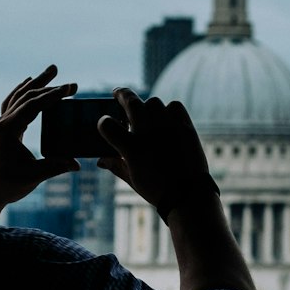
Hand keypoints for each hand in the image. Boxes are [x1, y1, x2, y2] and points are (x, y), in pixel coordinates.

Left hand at [0, 66, 78, 223]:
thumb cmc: (7, 184)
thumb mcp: (33, 176)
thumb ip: (55, 167)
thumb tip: (77, 164)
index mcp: (9, 129)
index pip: (33, 105)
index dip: (53, 95)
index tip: (71, 89)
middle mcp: (3, 122)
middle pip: (26, 95)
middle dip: (48, 85)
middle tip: (70, 82)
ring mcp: (1, 123)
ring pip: (18, 95)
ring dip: (35, 83)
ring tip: (51, 71)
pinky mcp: (3, 128)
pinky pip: (12, 102)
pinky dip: (23, 91)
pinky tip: (29, 84)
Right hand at [97, 89, 210, 210]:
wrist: (188, 195)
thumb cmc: (157, 191)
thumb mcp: (133, 180)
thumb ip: (116, 166)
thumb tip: (100, 160)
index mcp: (131, 147)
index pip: (107, 125)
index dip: (102, 123)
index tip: (104, 123)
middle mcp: (148, 132)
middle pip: (130, 101)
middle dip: (121, 95)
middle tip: (118, 93)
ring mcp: (168, 127)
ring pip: (153, 102)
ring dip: (146, 106)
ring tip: (145, 113)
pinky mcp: (185, 126)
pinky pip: (174, 106)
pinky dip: (168, 109)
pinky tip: (166, 117)